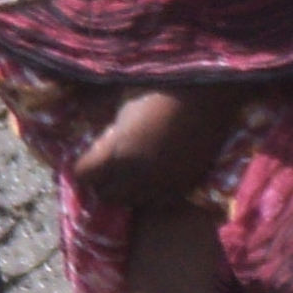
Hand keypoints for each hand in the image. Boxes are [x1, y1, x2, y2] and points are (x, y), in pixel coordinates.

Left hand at [70, 84, 251, 208]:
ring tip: (132, 175)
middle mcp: (140, 174)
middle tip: (108, 168)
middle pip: (107, 195)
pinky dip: (154, 196)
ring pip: (135, 203)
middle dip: (103, 183)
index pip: (83, 175)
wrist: (211, 93)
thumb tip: (85, 124)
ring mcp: (166, 182)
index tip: (87, 158)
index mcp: (118, 151)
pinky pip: (163, 203)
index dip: (82, 167)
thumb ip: (101, 119)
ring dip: (129, 192)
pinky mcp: (188, 183)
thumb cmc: (162, 88)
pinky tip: (156, 179)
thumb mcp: (122, 99)